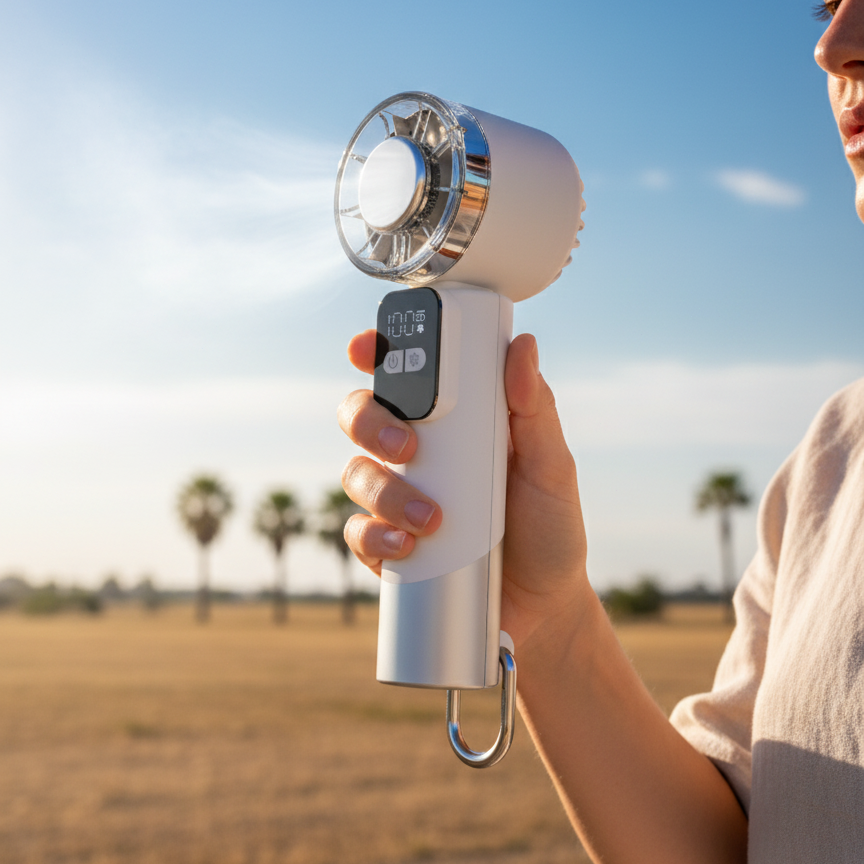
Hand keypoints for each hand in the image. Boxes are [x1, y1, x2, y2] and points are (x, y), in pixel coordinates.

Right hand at [338, 329, 590, 647]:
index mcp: (453, 424)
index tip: (364, 348)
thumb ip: (536, 410)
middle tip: (404, 444)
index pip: (405, 377)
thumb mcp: (551, 466)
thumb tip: (524, 346)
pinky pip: (359, 532)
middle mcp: (418, 455)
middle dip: (369, 422)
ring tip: (431, 519)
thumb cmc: (549, 527)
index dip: (375, 354)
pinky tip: (407, 547)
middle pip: (362, 417)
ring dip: (383, 491)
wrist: (544, 606)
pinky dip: (374, 536)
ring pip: (356, 474)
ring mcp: (399, 500)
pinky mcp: (389, 546)